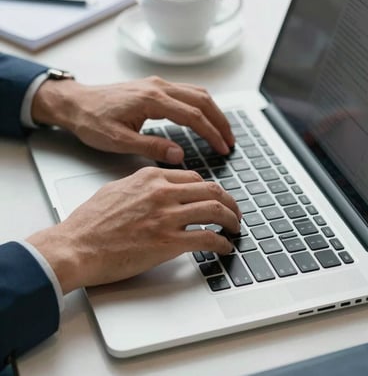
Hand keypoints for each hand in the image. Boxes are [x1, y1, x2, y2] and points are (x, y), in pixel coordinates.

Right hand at [27, 167, 240, 293]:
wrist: (75, 246)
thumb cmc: (90, 222)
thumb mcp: (117, 189)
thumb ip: (143, 185)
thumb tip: (158, 187)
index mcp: (150, 177)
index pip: (194, 177)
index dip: (211, 189)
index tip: (215, 198)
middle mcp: (162, 192)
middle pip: (211, 190)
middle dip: (229, 202)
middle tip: (234, 212)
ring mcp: (166, 217)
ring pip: (215, 210)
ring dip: (231, 220)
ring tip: (235, 228)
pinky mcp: (167, 242)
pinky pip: (207, 238)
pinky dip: (222, 242)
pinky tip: (224, 247)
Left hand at [32, 76, 234, 163]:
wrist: (75, 103)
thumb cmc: (92, 121)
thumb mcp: (118, 140)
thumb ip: (151, 146)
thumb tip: (179, 154)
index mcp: (151, 100)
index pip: (192, 116)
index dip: (211, 133)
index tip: (222, 148)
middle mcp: (158, 87)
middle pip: (201, 100)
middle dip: (220, 121)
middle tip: (230, 140)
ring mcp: (156, 84)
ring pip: (196, 93)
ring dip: (213, 111)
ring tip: (222, 130)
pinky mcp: (153, 86)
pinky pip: (186, 91)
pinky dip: (201, 104)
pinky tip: (203, 116)